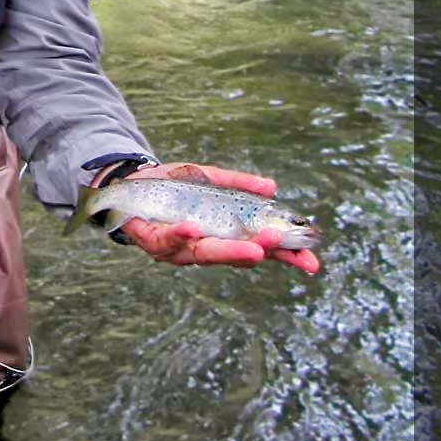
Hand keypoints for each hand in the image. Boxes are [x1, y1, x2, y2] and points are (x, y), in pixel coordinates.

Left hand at [101, 162, 319, 274]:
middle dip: (261, 252)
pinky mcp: (154, 241)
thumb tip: (272, 187)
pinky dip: (181, 234)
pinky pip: (168, 239)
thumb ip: (237, 184)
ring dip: (229, 250)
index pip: (260, 247)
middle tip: (283, 248)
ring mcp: (179, 248)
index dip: (285, 256)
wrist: (129, 184)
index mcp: (223, 235)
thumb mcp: (208, 178)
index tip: (311, 262)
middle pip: (237, 255)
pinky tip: (194, 228)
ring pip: (206, 253)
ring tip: (254, 248)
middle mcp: (204, 247)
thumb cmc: (172, 186)